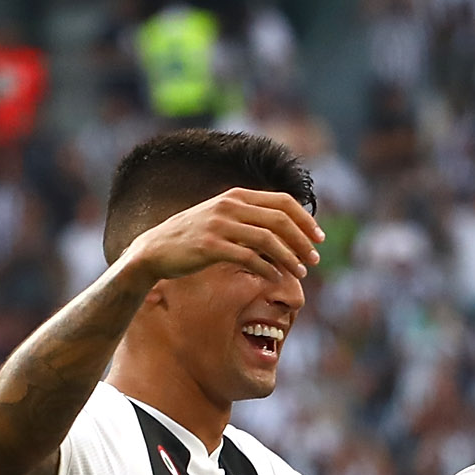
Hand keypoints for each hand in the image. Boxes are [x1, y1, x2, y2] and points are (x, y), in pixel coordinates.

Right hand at [119, 187, 320, 285]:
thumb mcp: (222, 218)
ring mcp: (219, 225)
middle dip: (303, 241)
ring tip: (301, 272)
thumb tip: (284, 229)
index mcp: (236, 196)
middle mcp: (229, 206)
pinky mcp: (210, 247)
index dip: (305, 220)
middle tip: (315, 260)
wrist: (155, 249)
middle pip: (280, 220)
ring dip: (289, 258)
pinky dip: (267, 269)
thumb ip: (249, 218)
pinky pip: (248, 258)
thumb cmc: (194, 237)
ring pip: (268, 240)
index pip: (282, 202)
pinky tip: (275, 278)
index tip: (319, 239)